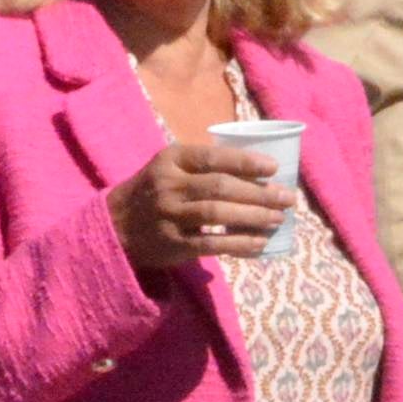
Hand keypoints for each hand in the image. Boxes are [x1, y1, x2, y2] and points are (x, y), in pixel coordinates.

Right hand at [111, 138, 291, 273]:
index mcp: (171, 159)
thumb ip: (204, 165)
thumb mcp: (170, 167)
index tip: (273, 168)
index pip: (213, 157)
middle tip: (287, 198)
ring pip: (218, 213)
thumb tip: (259, 173)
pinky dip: (239, 243)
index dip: (246, 162)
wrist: (115, 224)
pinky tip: (259, 243)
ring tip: (278, 219)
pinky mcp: (172, 243)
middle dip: (259, 193)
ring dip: (254, 216)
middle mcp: (168, 186)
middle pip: (220, 187)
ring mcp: (169, 215)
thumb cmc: (155, 190)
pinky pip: (211, 243)